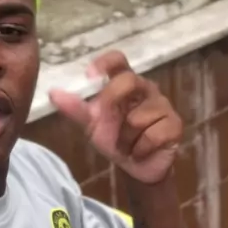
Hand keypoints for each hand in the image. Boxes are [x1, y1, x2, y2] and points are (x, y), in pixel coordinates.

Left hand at [49, 50, 181, 184]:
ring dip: (126, 139)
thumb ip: (74, 108)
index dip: (105, 62)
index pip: (119, 60)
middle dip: (112, 104)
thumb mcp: (91, 124)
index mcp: (125, 83)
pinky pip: (152, 136)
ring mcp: (163, 105)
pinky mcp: (174, 125)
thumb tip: (52, 93)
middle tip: (108, 124)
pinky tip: (141, 151)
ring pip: (138, 118)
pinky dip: (140, 149)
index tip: (90, 76)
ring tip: (128, 144)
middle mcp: (146, 88)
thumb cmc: (114, 137)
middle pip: (129, 81)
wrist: (135, 167)